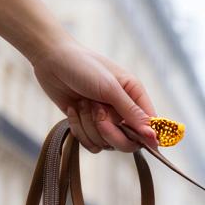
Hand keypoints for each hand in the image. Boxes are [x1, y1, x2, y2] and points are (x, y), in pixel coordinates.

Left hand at [31, 41, 157, 152]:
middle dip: (109, 131)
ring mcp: (105, 121)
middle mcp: (123, 112)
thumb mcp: (110, 88)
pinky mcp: (88, 126)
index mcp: (135, 97)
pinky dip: (79, 129)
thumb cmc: (83, 66)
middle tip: (97, 114)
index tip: (133, 136)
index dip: (144, 137)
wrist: (50, 60)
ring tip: (82, 103)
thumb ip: (132, 113)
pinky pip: (90, 143)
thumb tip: (154, 137)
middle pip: (128, 143)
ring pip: (106, 144)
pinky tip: (73, 110)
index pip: (150, 127)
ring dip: (89, 126)